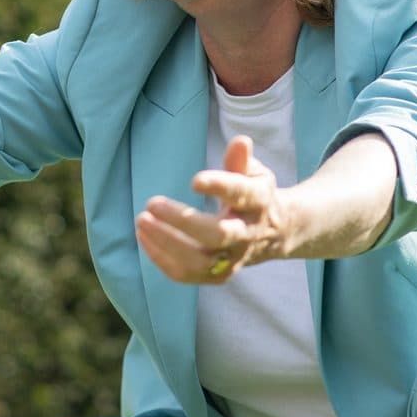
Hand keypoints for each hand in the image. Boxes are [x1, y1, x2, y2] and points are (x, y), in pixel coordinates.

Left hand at [135, 136, 292, 283]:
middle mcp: (247, 234)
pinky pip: (187, 274)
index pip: (241, 195)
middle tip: (151, 203)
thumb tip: (240, 141)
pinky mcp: (219, 275)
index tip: (194, 181)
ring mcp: (233, 258)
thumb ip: (240, 160)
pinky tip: (144, 237)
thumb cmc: (253, 194)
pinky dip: (162, 258)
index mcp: (258, 203)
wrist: (274, 232)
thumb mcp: (253, 173)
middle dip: (182, 221)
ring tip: (141, 221)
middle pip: (217, 235)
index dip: (220, 187)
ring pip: (199, 261)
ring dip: (166, 242)